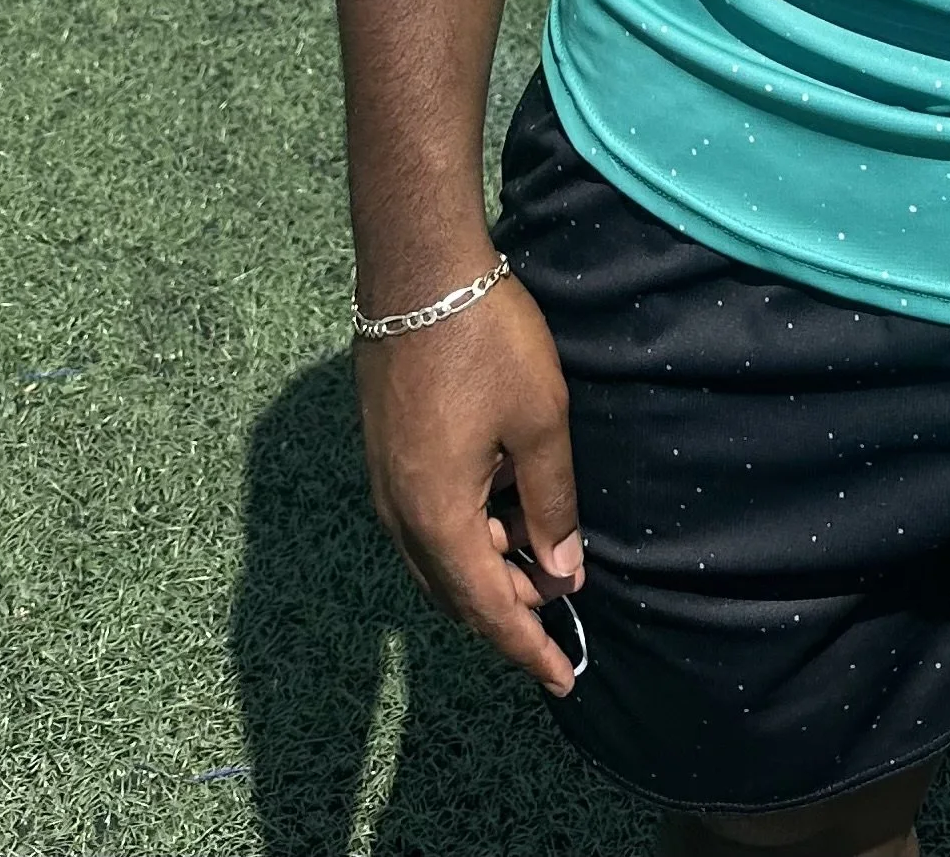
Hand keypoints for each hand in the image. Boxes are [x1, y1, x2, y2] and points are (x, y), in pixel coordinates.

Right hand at [354, 269, 584, 692]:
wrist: (416, 270)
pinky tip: (502, 509)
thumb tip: (563, 574)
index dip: (528, 647)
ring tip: (541, 558)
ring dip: (488, 570)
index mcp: (439, 516)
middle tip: (562, 609)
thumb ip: (552, 503)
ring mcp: (386, 484)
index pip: (488, 607)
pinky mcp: (385, 453)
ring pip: (439, 558)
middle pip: (457, 591)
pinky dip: (466, 536)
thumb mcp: (539, 422)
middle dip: (510, 611)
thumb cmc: (485, 341)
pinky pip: (426, 523)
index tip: (563, 680)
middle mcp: (401, 514)